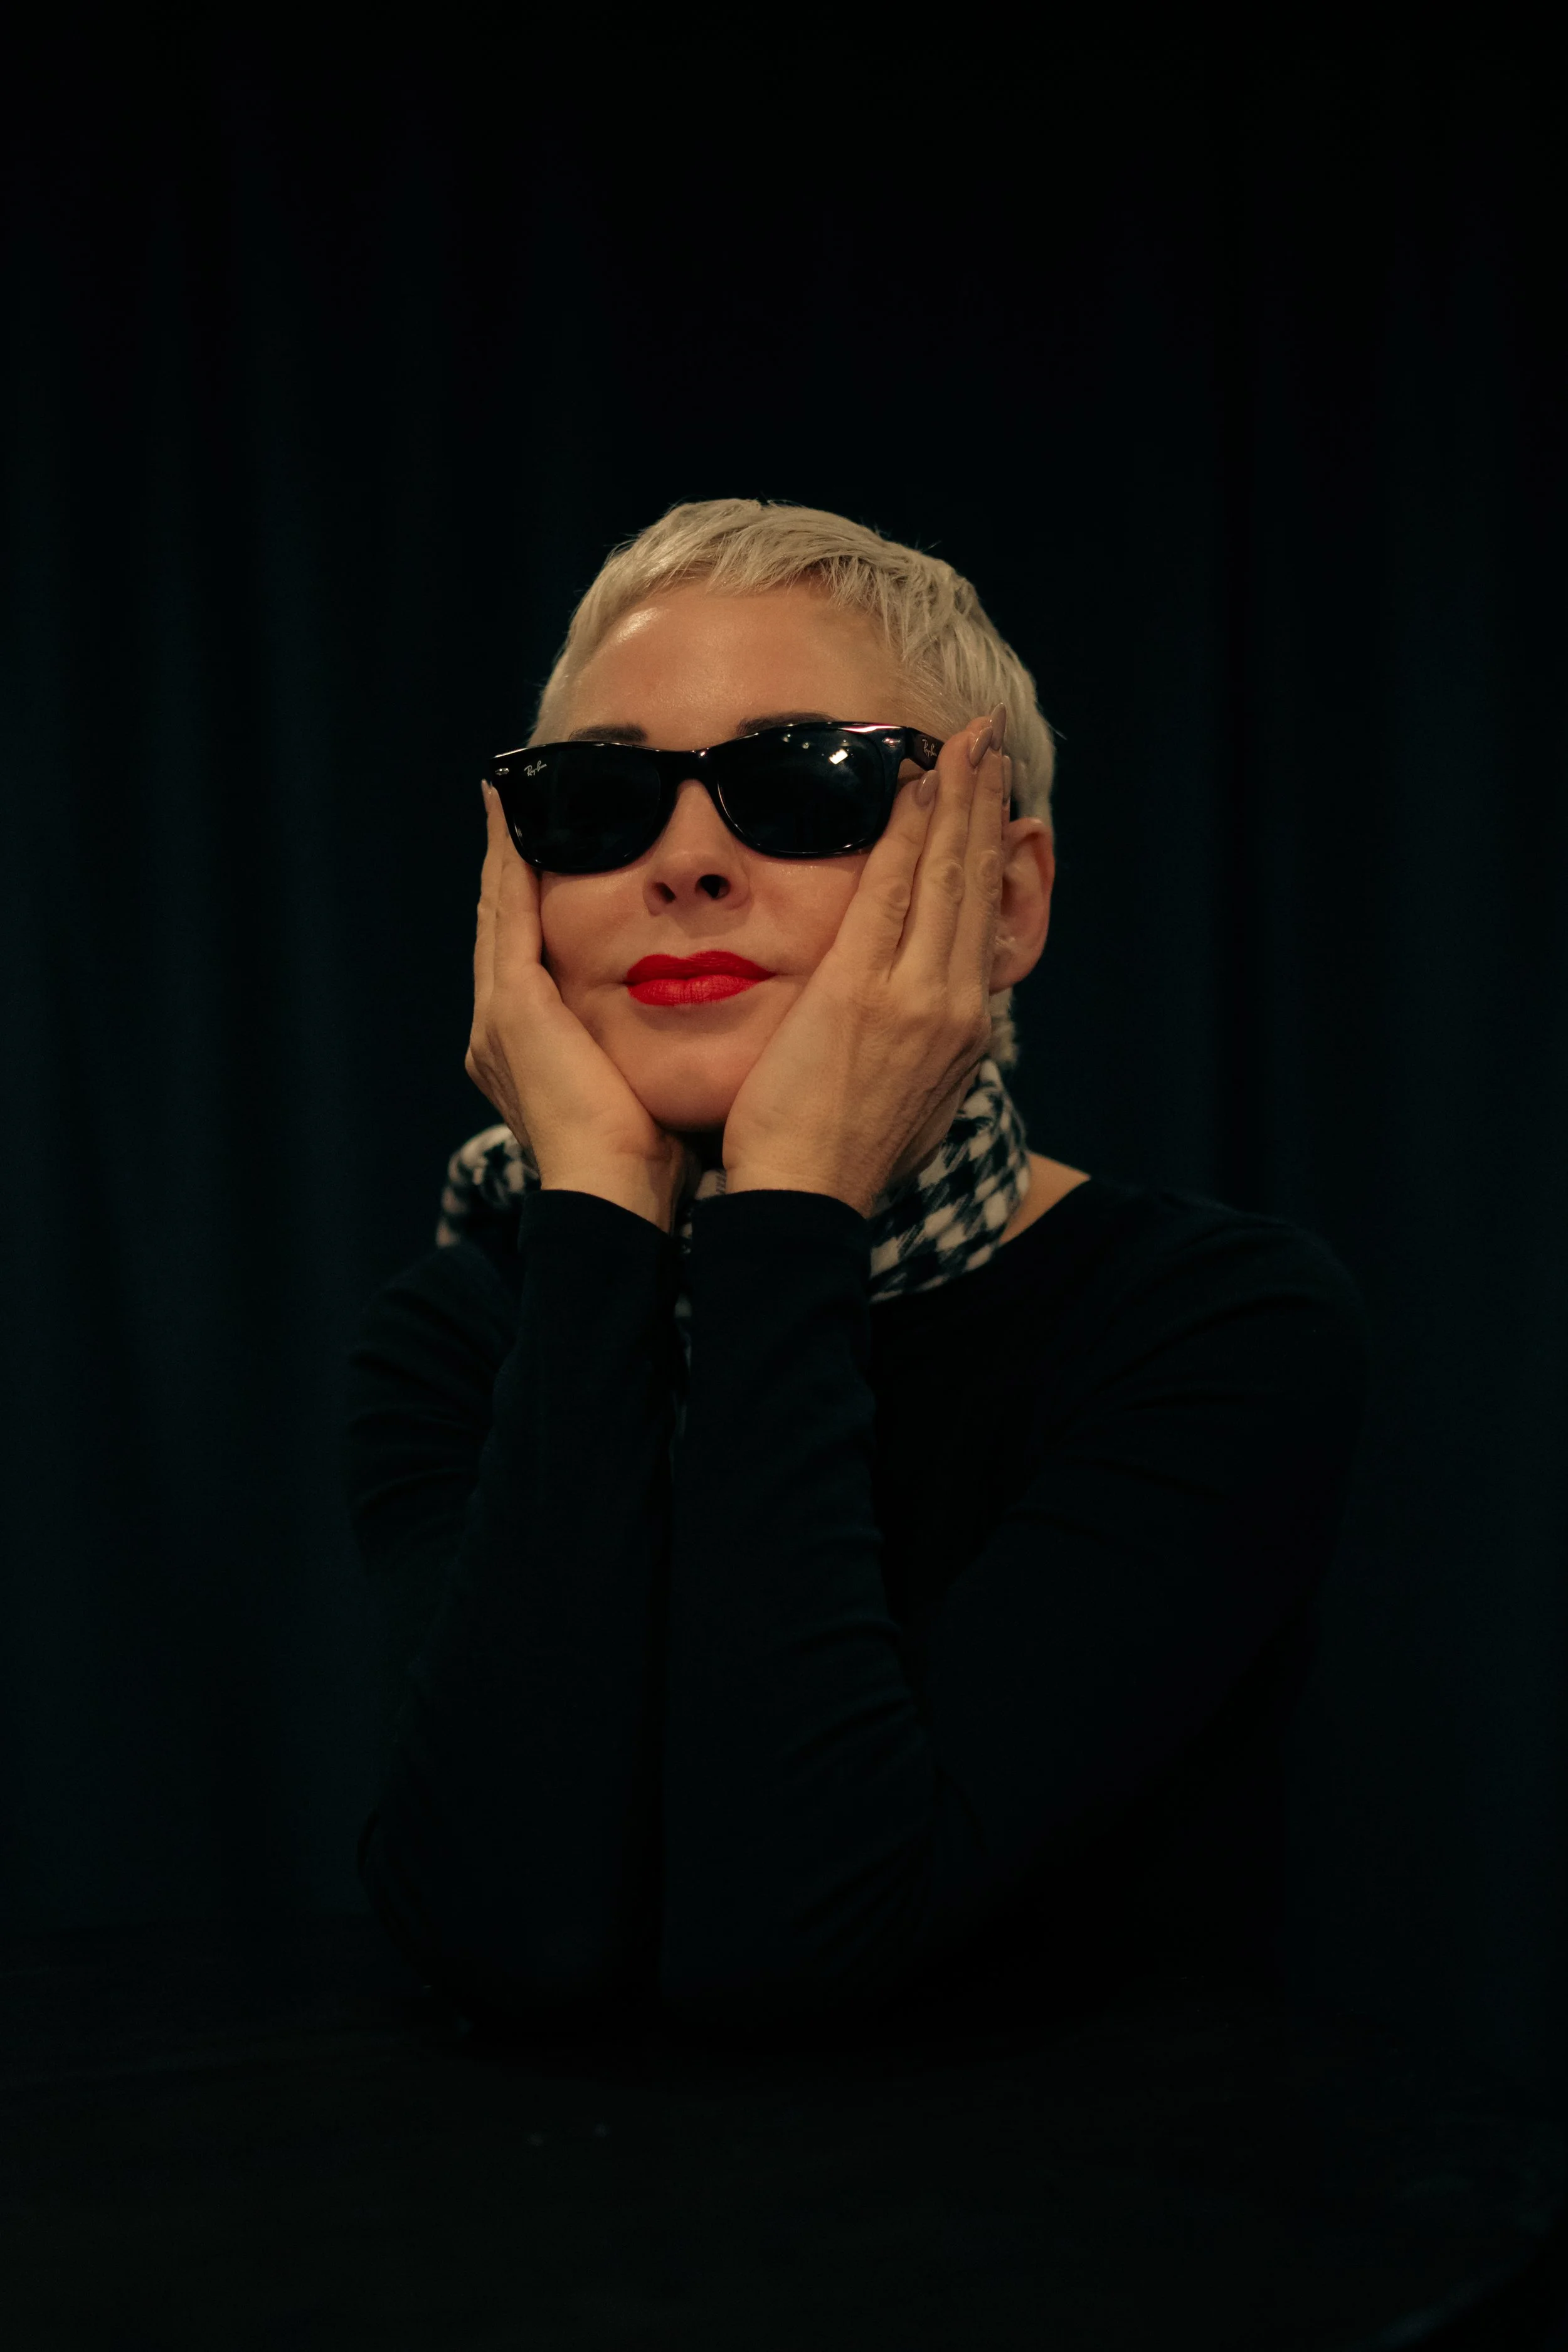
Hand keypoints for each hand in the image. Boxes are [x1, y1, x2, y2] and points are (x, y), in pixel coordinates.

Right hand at [466, 782, 700, 1229]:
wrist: (618, 1201)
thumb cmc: (650, 1161)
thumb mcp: (648, 1085)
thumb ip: (651, 1046)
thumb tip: (702, 1014)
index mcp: (530, 1053)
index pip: (530, 960)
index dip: (531, 905)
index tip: (546, 851)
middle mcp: (498, 1032)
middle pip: (502, 928)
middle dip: (508, 867)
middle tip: (512, 806)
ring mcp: (498, 1018)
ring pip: (496, 912)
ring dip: (504, 852)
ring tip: (509, 797)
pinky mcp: (511, 1009)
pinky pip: (507, 914)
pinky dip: (508, 861)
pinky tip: (514, 814)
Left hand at [722, 712, 1010, 1216]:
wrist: (805, 1203)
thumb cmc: (833, 1157)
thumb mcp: (900, 1098)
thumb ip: (911, 1046)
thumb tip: (916, 1023)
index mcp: (961, 1032)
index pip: (978, 920)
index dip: (986, 852)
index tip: (989, 800)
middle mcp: (954, 1007)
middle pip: (976, 884)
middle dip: (984, 806)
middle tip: (988, 741)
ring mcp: (917, 997)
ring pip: (946, 876)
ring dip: (958, 799)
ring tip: (967, 743)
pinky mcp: (865, 990)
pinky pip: (891, 890)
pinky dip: (908, 832)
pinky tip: (914, 785)